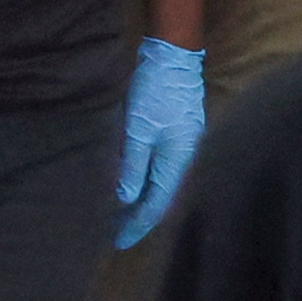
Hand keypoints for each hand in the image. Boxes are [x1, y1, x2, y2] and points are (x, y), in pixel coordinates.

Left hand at [115, 36, 207, 246]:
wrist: (174, 58)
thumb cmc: (154, 92)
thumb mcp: (137, 129)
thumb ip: (132, 165)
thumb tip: (125, 199)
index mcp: (178, 162)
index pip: (157, 205)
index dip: (137, 225)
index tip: (118, 242)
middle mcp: (186, 161)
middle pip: (164, 200)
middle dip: (139, 218)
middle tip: (115, 234)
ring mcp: (186, 150)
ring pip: (164, 187)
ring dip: (144, 203)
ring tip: (120, 217)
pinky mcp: (181, 140)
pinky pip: (165, 173)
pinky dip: (149, 185)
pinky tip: (135, 189)